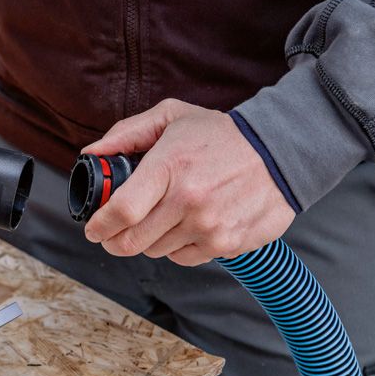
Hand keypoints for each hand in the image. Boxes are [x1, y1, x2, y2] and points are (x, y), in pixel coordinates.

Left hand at [83, 99, 294, 265]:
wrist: (283, 150)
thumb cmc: (221, 134)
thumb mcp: (172, 117)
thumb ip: (127, 134)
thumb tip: (92, 155)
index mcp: (169, 167)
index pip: (121, 212)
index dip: (99, 226)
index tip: (93, 229)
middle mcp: (189, 201)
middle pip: (132, 242)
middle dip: (115, 240)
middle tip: (114, 233)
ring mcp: (209, 226)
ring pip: (156, 252)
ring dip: (149, 240)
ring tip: (161, 218)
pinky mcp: (228, 244)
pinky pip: (184, 258)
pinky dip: (177, 247)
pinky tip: (186, 226)